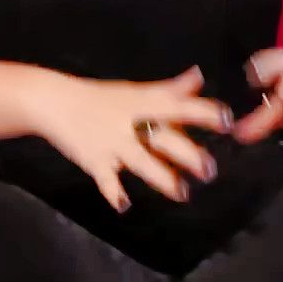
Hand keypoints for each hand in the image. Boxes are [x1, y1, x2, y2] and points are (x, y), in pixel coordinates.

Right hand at [31, 67, 231, 211]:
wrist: (55, 102)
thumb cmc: (100, 97)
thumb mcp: (136, 91)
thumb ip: (169, 89)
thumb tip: (198, 76)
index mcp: (143, 103)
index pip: (180, 106)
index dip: (204, 113)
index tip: (228, 121)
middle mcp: (132, 123)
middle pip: (164, 138)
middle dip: (188, 155)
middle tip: (210, 171)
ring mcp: (113, 143)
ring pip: (142, 162)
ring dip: (163, 178)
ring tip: (183, 194)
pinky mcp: (94, 161)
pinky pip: (105, 179)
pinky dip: (113, 192)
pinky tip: (124, 205)